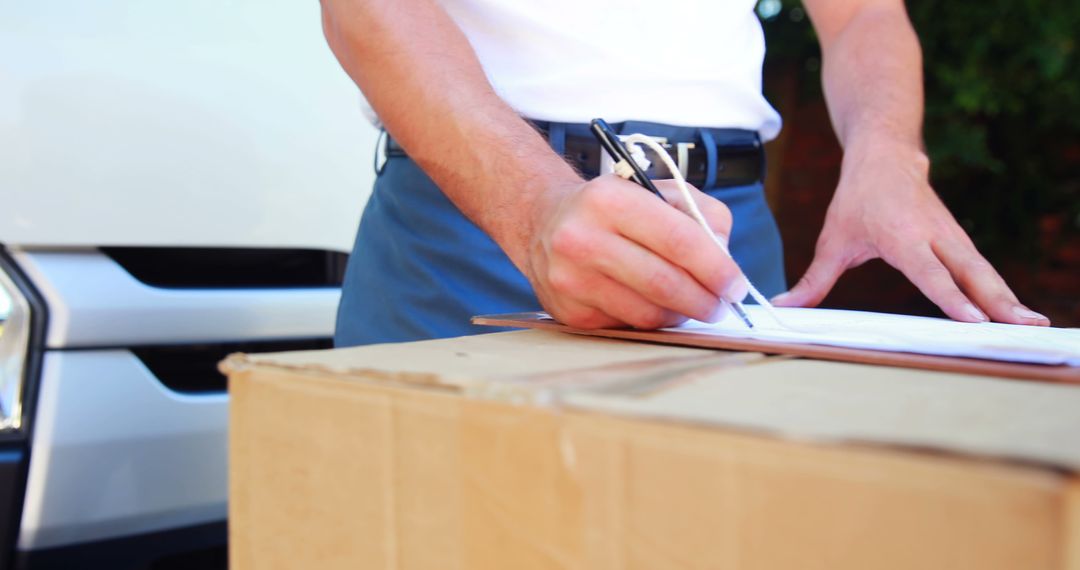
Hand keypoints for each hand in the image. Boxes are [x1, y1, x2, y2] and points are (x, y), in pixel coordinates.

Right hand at [523, 175, 747, 328]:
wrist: (543, 222)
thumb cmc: (612, 208)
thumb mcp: (656, 191)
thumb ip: (701, 215)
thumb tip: (725, 259)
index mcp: (610, 199)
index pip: (678, 239)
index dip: (715, 267)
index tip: (736, 285)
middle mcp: (582, 237)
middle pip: (664, 282)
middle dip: (704, 300)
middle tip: (721, 306)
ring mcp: (570, 278)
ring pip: (647, 312)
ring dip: (680, 315)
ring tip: (690, 306)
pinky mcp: (567, 310)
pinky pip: (626, 325)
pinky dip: (650, 321)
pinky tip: (653, 306)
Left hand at [772, 139, 1049, 325]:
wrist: (886, 155)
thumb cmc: (858, 200)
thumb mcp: (832, 239)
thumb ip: (814, 280)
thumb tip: (784, 307)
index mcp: (904, 237)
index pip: (931, 273)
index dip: (953, 297)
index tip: (975, 319)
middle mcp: (935, 237)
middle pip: (972, 274)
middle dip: (999, 302)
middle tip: (1026, 328)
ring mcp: (953, 237)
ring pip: (984, 272)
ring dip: (1009, 299)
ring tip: (1034, 326)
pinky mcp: (960, 241)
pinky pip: (983, 270)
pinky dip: (1002, 291)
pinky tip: (1018, 314)